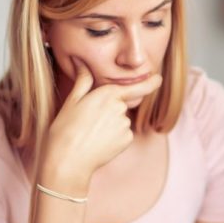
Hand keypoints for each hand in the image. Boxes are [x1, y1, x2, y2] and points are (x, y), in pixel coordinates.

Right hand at [42, 60, 161, 192]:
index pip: (135, 87)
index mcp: (107, 94)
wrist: (68, 160)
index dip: (150, 83)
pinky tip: (99, 142)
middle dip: (109, 111)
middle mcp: (120, 108)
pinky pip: (123, 135)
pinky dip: (114, 138)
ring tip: (90, 133)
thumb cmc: (65, 129)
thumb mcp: (72, 101)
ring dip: (110, 125)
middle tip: (88, 122)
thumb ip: (83, 80)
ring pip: (121, 120)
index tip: (159, 79)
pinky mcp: (126, 140)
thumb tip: (81, 62)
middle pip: (120, 105)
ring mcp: (125, 125)